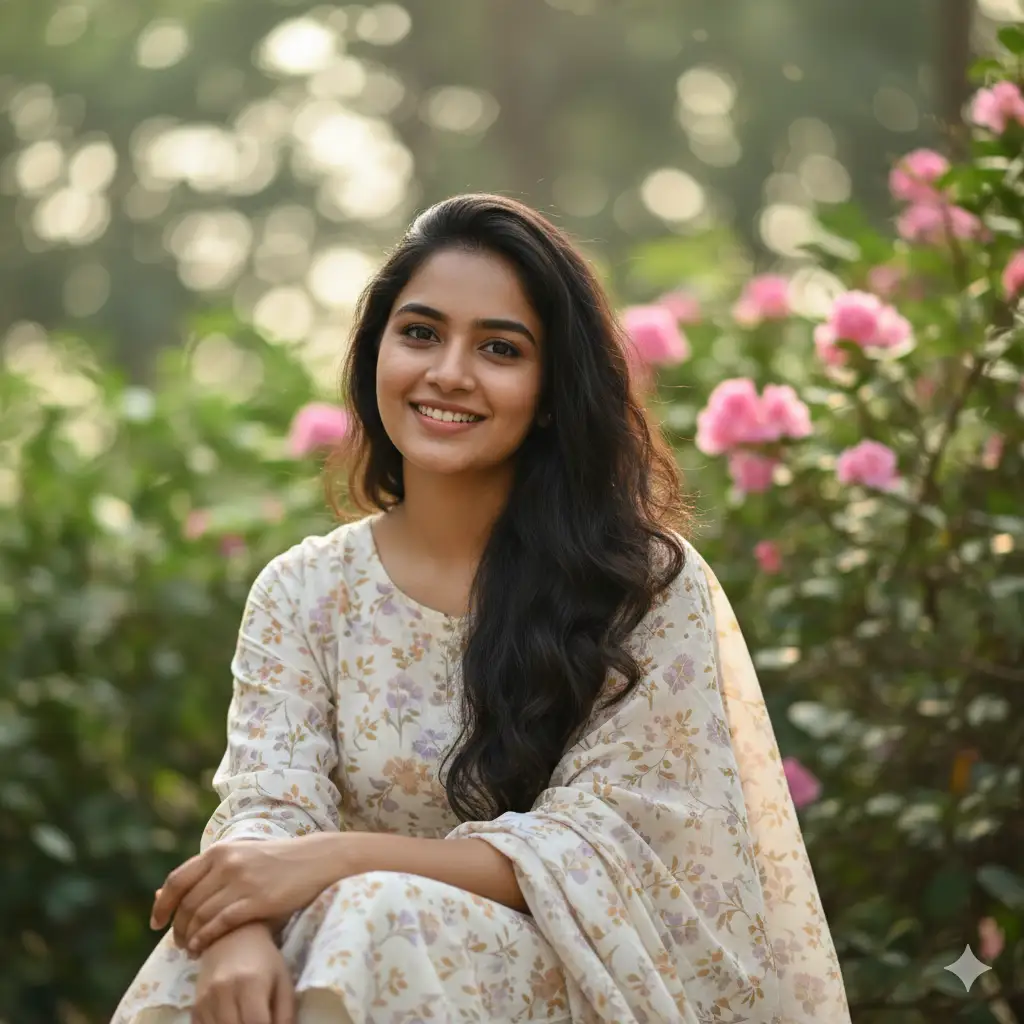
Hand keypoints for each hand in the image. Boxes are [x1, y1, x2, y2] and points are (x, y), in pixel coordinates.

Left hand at [151, 835, 342, 954]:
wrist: (315, 860)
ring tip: (190, 949)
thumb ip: (205, 873)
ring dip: (190, 937)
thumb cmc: (275, 861)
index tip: (156, 923)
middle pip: (187, 903)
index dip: (162, 905)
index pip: (177, 880)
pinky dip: (206, 939)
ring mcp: (242, 881)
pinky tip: (202, 948)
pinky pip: (221, 924)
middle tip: (177, 943)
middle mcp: (227, 863)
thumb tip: (160, 893)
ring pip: (201, 915)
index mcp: (220, 850)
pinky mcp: (257, 900)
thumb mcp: (239, 856)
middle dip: (176, 928)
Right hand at [193, 921, 293, 1023]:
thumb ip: (285, 1014)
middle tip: (259, 1021)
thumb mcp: (283, 981)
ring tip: (246, 1020)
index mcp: (250, 983)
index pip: (256, 1023)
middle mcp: (223, 992)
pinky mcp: (194, 1007)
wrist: (233, 938)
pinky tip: (233, 1019)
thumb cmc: (264, 960)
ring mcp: (205, 1000)